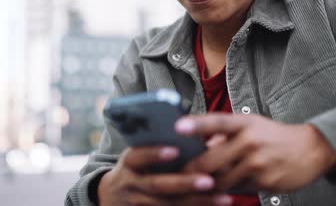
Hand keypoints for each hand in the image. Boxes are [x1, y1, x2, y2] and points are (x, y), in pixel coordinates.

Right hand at [97, 146, 233, 205]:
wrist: (111, 198)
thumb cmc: (134, 169)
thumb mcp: (137, 157)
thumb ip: (156, 148)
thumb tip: (194, 136)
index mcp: (129, 162)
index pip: (139, 156)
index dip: (155, 154)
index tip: (175, 150)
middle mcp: (131, 183)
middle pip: (158, 185)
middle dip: (184, 183)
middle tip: (209, 181)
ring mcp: (137, 203)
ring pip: (169, 205)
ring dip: (199, 202)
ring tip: (224, 198)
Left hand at [176, 114, 335, 192]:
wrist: (311, 149)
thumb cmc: (273, 136)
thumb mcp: (251, 125)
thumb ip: (224, 134)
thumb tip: (202, 144)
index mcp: (244, 123)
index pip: (217, 121)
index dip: (197, 124)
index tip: (178, 126)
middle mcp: (250, 141)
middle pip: (211, 159)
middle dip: (191, 170)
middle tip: (175, 175)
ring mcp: (258, 163)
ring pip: (221, 180)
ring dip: (208, 184)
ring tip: (195, 186)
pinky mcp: (265, 182)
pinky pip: (237, 190)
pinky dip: (226, 191)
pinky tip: (220, 191)